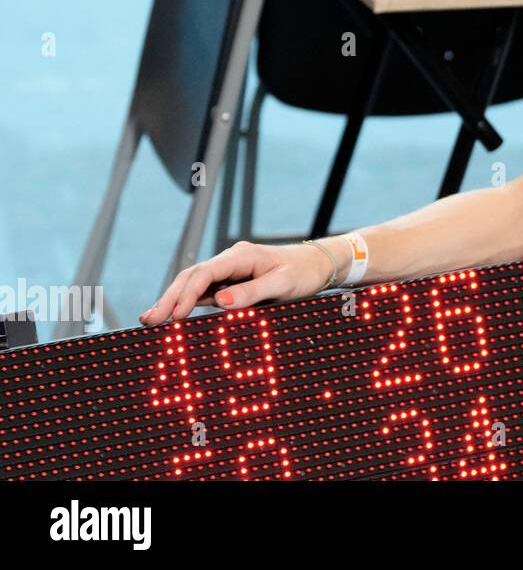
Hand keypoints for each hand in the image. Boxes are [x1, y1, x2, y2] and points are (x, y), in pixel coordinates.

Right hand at [139, 240, 335, 325]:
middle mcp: (231, 261)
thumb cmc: (303, 272)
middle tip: (148, 320)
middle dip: (169, 298)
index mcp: (241, 256)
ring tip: (151, 320)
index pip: (205, 273)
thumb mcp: (282, 284)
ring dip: (174, 301)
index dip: (186, 294)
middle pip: (192, 277)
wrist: (319, 265)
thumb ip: (252, 292)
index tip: (173, 316)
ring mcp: (230, 271)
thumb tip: (220, 302)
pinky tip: (174, 316)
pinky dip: (188, 303)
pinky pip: (205, 292)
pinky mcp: (232, 283)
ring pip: (194, 284)